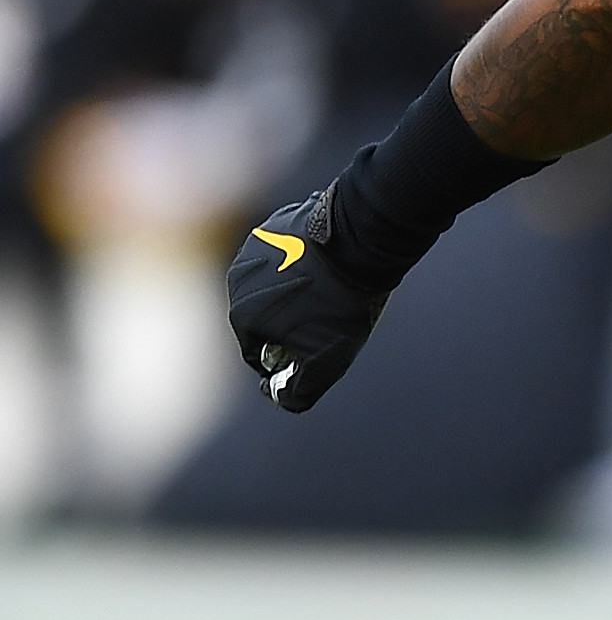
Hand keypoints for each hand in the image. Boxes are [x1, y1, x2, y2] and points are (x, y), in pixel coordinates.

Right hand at [225, 187, 390, 412]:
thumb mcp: (327, 361)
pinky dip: (303, 260)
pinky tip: (329, 264)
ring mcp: (257, 245)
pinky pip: (287, 251)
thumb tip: (279, 398)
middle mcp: (239, 278)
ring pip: (273, 280)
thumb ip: (299, 391)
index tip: (312, 351)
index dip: (285, 357)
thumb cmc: (343, 302)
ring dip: (295, 289)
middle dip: (289, 322)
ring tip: (329, 290)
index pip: (256, 350)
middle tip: (325, 319)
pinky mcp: (278, 221)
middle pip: (263, 314)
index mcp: (241, 313)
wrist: (364, 240)